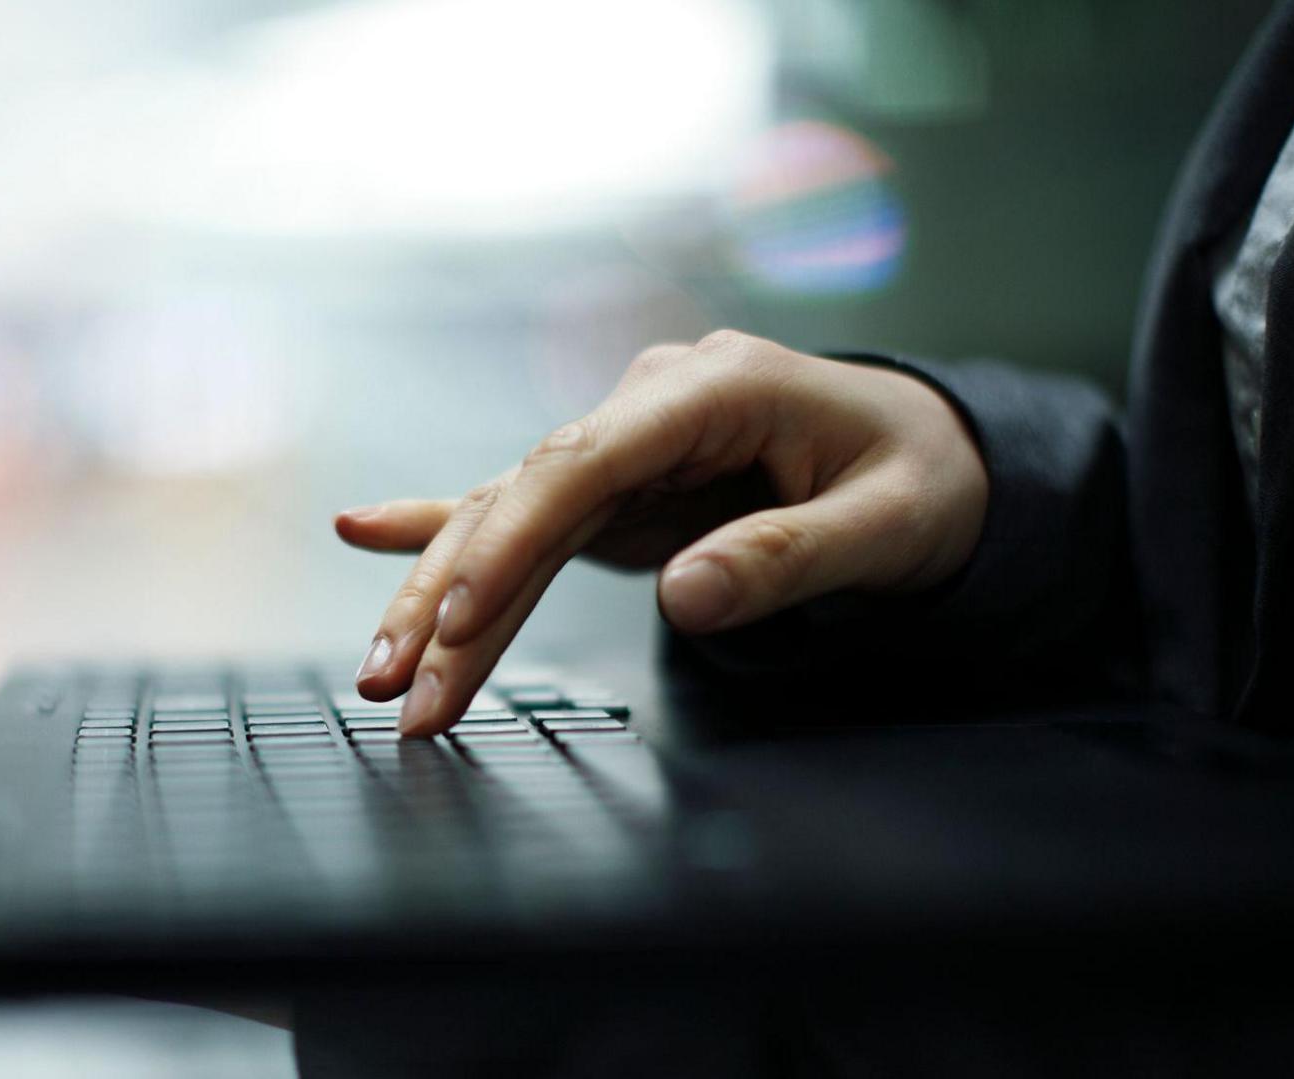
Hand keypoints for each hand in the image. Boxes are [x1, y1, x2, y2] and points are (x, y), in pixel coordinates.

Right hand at [335, 330, 988, 734]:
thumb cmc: (917, 476)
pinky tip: (366, 532)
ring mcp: (625, 444)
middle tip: (401, 691)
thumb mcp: (888, 524)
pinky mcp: (615, 489)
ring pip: (507, 517)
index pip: (584, 463)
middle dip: (453, 597)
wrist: (926, 449)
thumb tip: (684, 599)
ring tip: (383, 679)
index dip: (513, 543)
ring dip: (443, 600)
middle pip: (524, 497)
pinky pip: (522, 514)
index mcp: (712, 389)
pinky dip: (446, 529)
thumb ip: (785, 556)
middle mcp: (648, 405)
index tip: (460, 623)